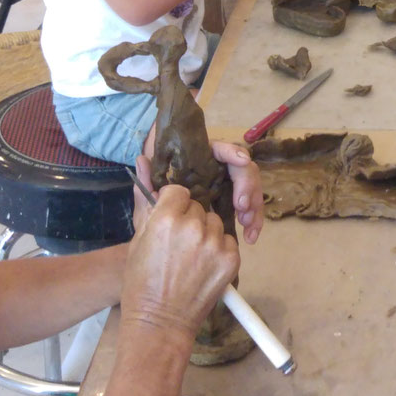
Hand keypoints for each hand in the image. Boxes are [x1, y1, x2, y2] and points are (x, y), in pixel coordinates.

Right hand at [120, 183, 240, 336]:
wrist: (160, 322)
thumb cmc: (141, 283)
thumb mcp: (137, 240)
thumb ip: (146, 202)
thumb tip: (142, 160)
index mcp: (166, 218)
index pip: (179, 191)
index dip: (173, 204)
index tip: (169, 219)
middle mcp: (194, 227)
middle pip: (198, 206)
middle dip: (189, 219)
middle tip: (178, 244)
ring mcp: (215, 243)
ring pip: (215, 222)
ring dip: (206, 233)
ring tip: (191, 256)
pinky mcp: (231, 258)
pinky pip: (227, 240)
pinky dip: (218, 249)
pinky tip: (203, 266)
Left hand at [135, 134, 262, 243]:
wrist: (164, 246)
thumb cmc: (157, 218)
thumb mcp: (150, 204)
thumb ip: (147, 183)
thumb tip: (141, 159)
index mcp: (199, 162)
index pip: (219, 150)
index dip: (232, 151)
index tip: (241, 160)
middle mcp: (217, 171)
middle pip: (241, 169)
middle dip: (247, 185)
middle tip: (241, 206)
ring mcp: (227, 188)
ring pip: (250, 188)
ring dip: (254, 205)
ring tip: (247, 224)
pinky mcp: (234, 206)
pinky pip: (249, 209)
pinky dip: (253, 221)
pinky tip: (250, 236)